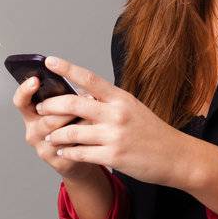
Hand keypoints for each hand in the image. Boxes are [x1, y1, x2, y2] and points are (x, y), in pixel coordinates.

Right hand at [13, 75, 101, 181]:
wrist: (80, 157)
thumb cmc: (73, 126)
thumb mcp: (64, 109)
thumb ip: (64, 97)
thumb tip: (77, 82)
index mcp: (31, 115)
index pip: (20, 101)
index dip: (25, 90)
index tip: (36, 79)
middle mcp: (33, 131)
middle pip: (45, 116)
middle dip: (67, 106)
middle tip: (85, 96)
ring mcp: (43, 148)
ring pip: (60, 131)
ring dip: (78, 120)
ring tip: (94, 112)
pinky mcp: (57, 161)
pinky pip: (71, 147)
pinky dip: (85, 136)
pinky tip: (95, 131)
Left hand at [30, 56, 199, 188]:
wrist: (177, 157)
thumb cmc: (152, 131)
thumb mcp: (132, 108)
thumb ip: (108, 101)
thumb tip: (82, 92)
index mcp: (120, 98)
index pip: (89, 78)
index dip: (66, 68)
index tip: (48, 61)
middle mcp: (117, 114)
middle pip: (73, 103)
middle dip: (50, 105)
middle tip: (39, 108)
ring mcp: (115, 136)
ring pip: (72, 131)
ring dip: (56, 134)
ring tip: (48, 135)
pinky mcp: (114, 156)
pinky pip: (81, 153)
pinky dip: (68, 152)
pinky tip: (62, 152)